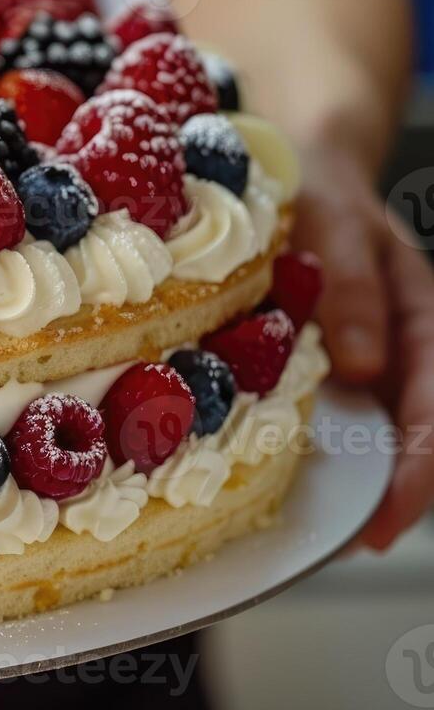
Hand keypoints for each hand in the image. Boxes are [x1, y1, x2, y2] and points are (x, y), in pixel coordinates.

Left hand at [294, 148, 433, 549]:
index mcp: (423, 317)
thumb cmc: (317, 190)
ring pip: (386, 432)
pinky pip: (345, 413)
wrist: (300, 168)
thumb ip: (349, 286)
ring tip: (324, 530)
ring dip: (364, 480)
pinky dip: (328, 448)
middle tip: (355, 540)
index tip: (387, 516)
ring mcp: (377, 358)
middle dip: (398, 492)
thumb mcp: (332, 223)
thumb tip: (363, 367)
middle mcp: (407, 347)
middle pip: (423, 434)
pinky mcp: (340, 362)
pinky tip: (288, 478)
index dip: (419, 467)